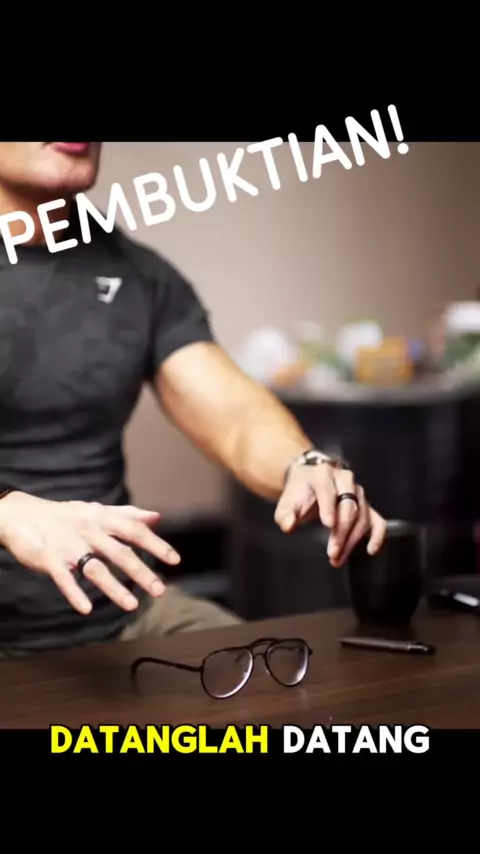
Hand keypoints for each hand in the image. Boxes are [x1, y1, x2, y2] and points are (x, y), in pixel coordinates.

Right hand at [0, 493, 180, 614]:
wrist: (21, 514)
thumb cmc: (64, 515)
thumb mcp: (95, 510)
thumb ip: (127, 515)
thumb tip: (157, 517)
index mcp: (102, 518)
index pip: (135, 530)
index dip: (156, 545)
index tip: (175, 560)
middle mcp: (88, 531)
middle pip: (119, 552)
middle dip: (141, 572)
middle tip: (159, 590)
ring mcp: (68, 546)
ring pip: (95, 569)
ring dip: (114, 589)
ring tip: (132, 606)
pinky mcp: (49, 560)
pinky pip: (64, 579)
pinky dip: (75, 594)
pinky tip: (86, 610)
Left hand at [274, 458, 385, 566]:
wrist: (309, 481)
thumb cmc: (299, 493)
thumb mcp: (287, 501)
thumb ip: (285, 514)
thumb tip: (288, 526)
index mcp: (323, 474)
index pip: (328, 491)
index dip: (329, 508)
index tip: (328, 525)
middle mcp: (345, 480)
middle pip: (349, 506)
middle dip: (342, 531)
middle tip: (332, 552)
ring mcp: (358, 493)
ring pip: (362, 516)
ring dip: (352, 539)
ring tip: (337, 558)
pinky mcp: (366, 505)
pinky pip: (377, 519)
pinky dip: (377, 535)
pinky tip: (371, 550)